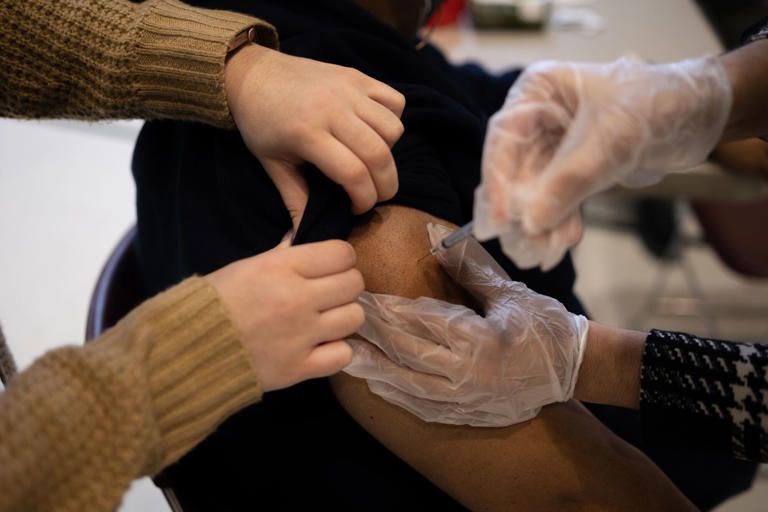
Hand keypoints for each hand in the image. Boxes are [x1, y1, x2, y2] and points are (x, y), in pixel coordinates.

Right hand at [206, 237, 363, 391]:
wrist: (186, 350)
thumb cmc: (213, 303)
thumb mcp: (246, 267)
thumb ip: (282, 254)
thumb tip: (301, 238)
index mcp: (282, 268)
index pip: (342, 253)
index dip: (341, 259)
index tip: (331, 267)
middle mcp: (297, 298)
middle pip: (354, 284)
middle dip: (345, 286)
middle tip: (329, 294)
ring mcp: (301, 335)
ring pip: (354, 317)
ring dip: (343, 318)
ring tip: (324, 321)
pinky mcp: (299, 368)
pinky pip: (343, 355)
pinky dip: (335, 352)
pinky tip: (319, 347)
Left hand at [225, 45, 405, 225]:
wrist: (253, 75)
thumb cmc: (260, 123)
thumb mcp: (272, 164)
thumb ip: (294, 199)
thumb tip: (301, 238)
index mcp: (307, 134)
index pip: (353, 173)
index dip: (364, 199)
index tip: (357, 208)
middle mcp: (332, 109)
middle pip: (379, 155)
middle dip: (386, 185)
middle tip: (376, 196)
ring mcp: (348, 89)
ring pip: (393, 128)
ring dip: (389, 153)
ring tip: (371, 161)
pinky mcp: (357, 76)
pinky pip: (395, 101)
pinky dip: (393, 120)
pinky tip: (374, 131)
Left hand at [344, 223, 587, 426]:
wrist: (576, 369)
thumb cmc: (546, 325)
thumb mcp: (510, 293)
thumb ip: (471, 268)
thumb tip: (438, 239)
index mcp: (480, 340)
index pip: (421, 321)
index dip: (388, 309)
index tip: (361, 296)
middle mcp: (469, 373)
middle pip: (407, 352)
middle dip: (373, 335)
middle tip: (343, 319)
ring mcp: (468, 399)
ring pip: (408, 384)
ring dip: (375, 368)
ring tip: (346, 352)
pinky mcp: (470, 413)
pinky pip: (424, 407)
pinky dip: (397, 394)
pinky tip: (378, 383)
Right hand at [476, 56, 731, 269]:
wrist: (700, 113)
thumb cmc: (654, 106)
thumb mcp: (610, 142)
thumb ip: (568, 182)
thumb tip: (532, 222)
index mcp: (538, 90)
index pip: (503, 138)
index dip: (498, 181)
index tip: (501, 219)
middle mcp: (539, 115)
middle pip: (515, 168)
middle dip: (522, 209)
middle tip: (521, 245)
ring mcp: (555, 142)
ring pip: (536, 188)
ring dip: (541, 220)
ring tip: (544, 252)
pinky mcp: (574, 164)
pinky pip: (559, 195)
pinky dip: (561, 218)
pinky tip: (562, 241)